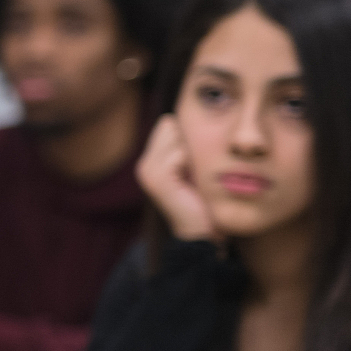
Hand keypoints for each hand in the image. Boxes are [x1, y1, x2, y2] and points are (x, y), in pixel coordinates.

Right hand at [136, 114, 217, 242]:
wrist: (202, 232)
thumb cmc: (205, 200)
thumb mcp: (196, 168)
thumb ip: (190, 146)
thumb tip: (200, 117)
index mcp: (151, 159)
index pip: (168, 123)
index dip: (189, 133)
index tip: (201, 155)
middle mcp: (144, 163)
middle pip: (170, 125)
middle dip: (190, 138)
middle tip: (200, 166)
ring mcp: (148, 171)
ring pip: (175, 135)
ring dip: (194, 149)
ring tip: (198, 173)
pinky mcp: (158, 178)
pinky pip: (180, 152)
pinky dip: (193, 162)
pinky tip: (196, 180)